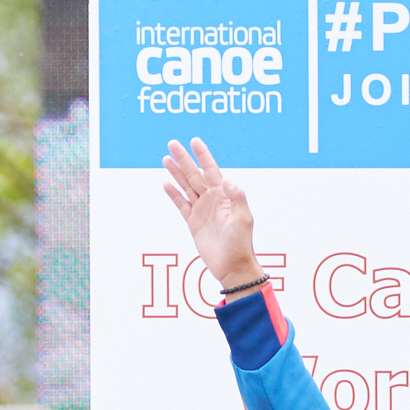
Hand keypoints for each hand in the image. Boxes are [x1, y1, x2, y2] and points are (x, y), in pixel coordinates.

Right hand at [162, 137, 262, 291]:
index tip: (194, 141)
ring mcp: (202, 211)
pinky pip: (181, 204)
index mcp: (224, 196)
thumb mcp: (244, 219)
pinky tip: (166, 183)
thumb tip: (227, 180)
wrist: (233, 268)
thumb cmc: (242, 244)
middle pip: (194, 175)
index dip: (203, 155)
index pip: (211, 170)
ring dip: (176, 173)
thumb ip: (237, 198)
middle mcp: (212, 200)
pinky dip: (173, 194)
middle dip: (184, 159)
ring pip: (186, 187)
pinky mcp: (193, 223)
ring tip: (166, 159)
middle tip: (172, 143)